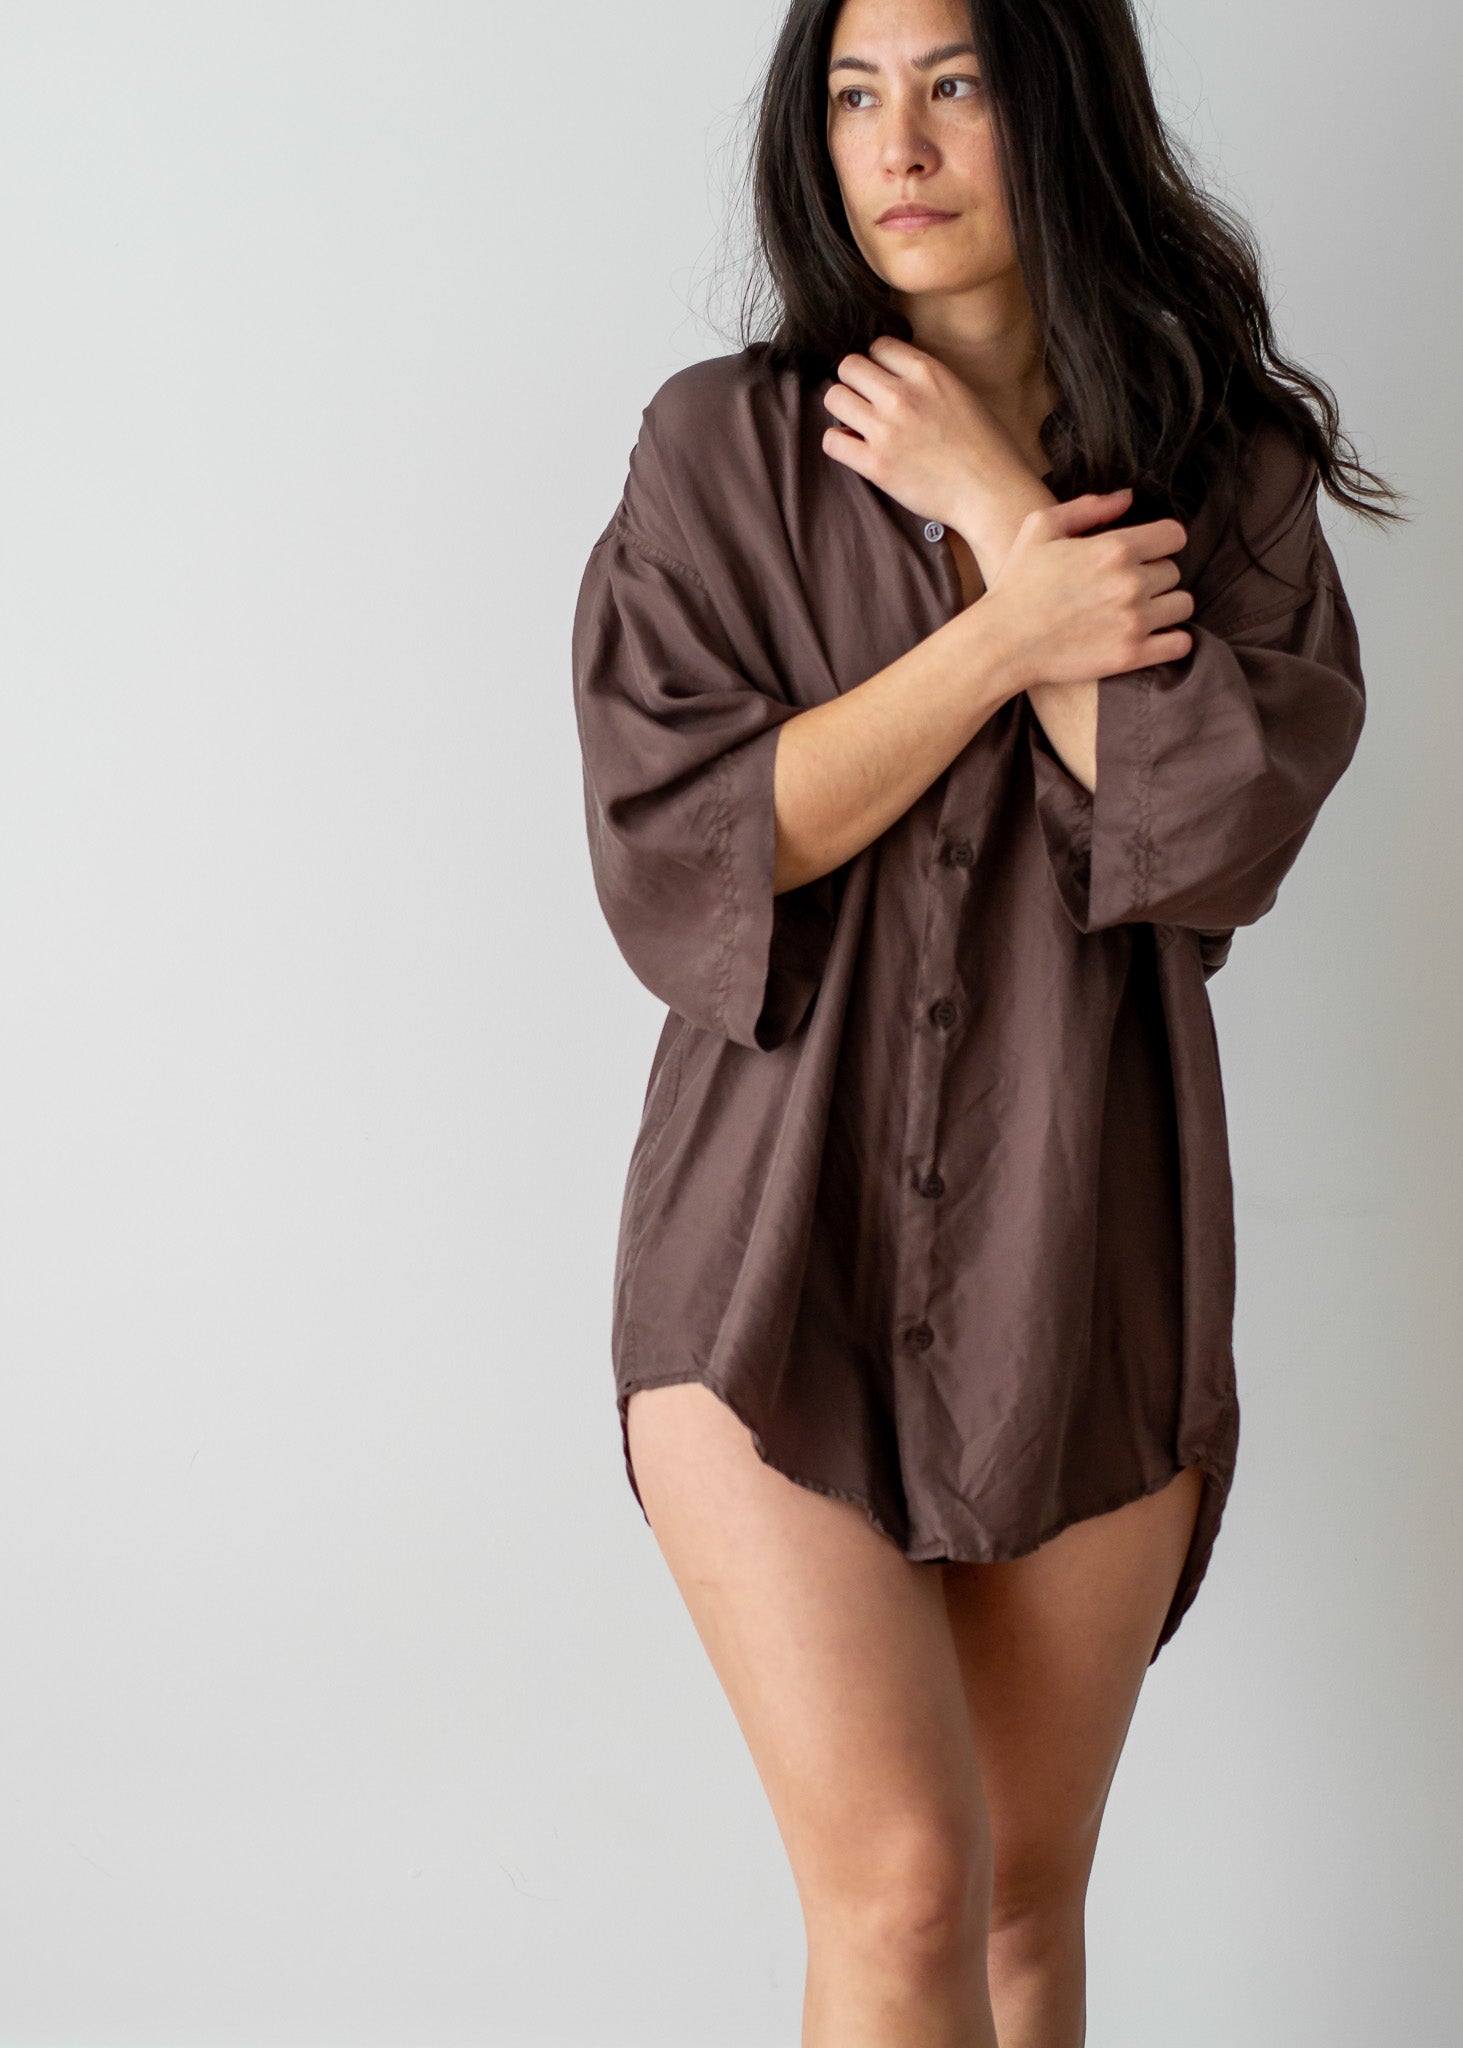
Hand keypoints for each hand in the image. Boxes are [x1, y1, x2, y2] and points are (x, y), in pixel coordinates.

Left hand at [821, 335, 1039, 536]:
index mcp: (927, 371)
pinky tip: (856, 448)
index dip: (878, 364)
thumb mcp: (960, 392)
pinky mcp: (875, 464)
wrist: (991, 492)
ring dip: (843, 411)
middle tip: (867, 404)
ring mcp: (886, 429)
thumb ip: (924, 379)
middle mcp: (902, 395)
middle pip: (848, 367)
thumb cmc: (984, 446)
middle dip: (854, 383)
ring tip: (860, 425)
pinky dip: (839, 443)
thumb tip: (889, 378)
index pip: (878, 346)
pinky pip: (831, 441)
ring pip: (834, 398)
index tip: (885, 382)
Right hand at [981, 489, 1193, 688]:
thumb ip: (1088, 507)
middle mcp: (1131, 582)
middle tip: (1127, 588)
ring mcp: (1134, 620)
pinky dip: (1173, 641)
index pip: (1174, 536)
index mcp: (1115, 547)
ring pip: (1181, 605)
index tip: (1146, 554)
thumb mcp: (1040, 527)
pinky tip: (1154, 638)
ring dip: (1165, 607)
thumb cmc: (1018, 583)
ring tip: (1139, 612)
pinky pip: (1180, 644)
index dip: (1162, 542)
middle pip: (1174, 572)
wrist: (1002, 642)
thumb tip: (1128, 498)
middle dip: (1155, 577)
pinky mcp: (1131, 655)